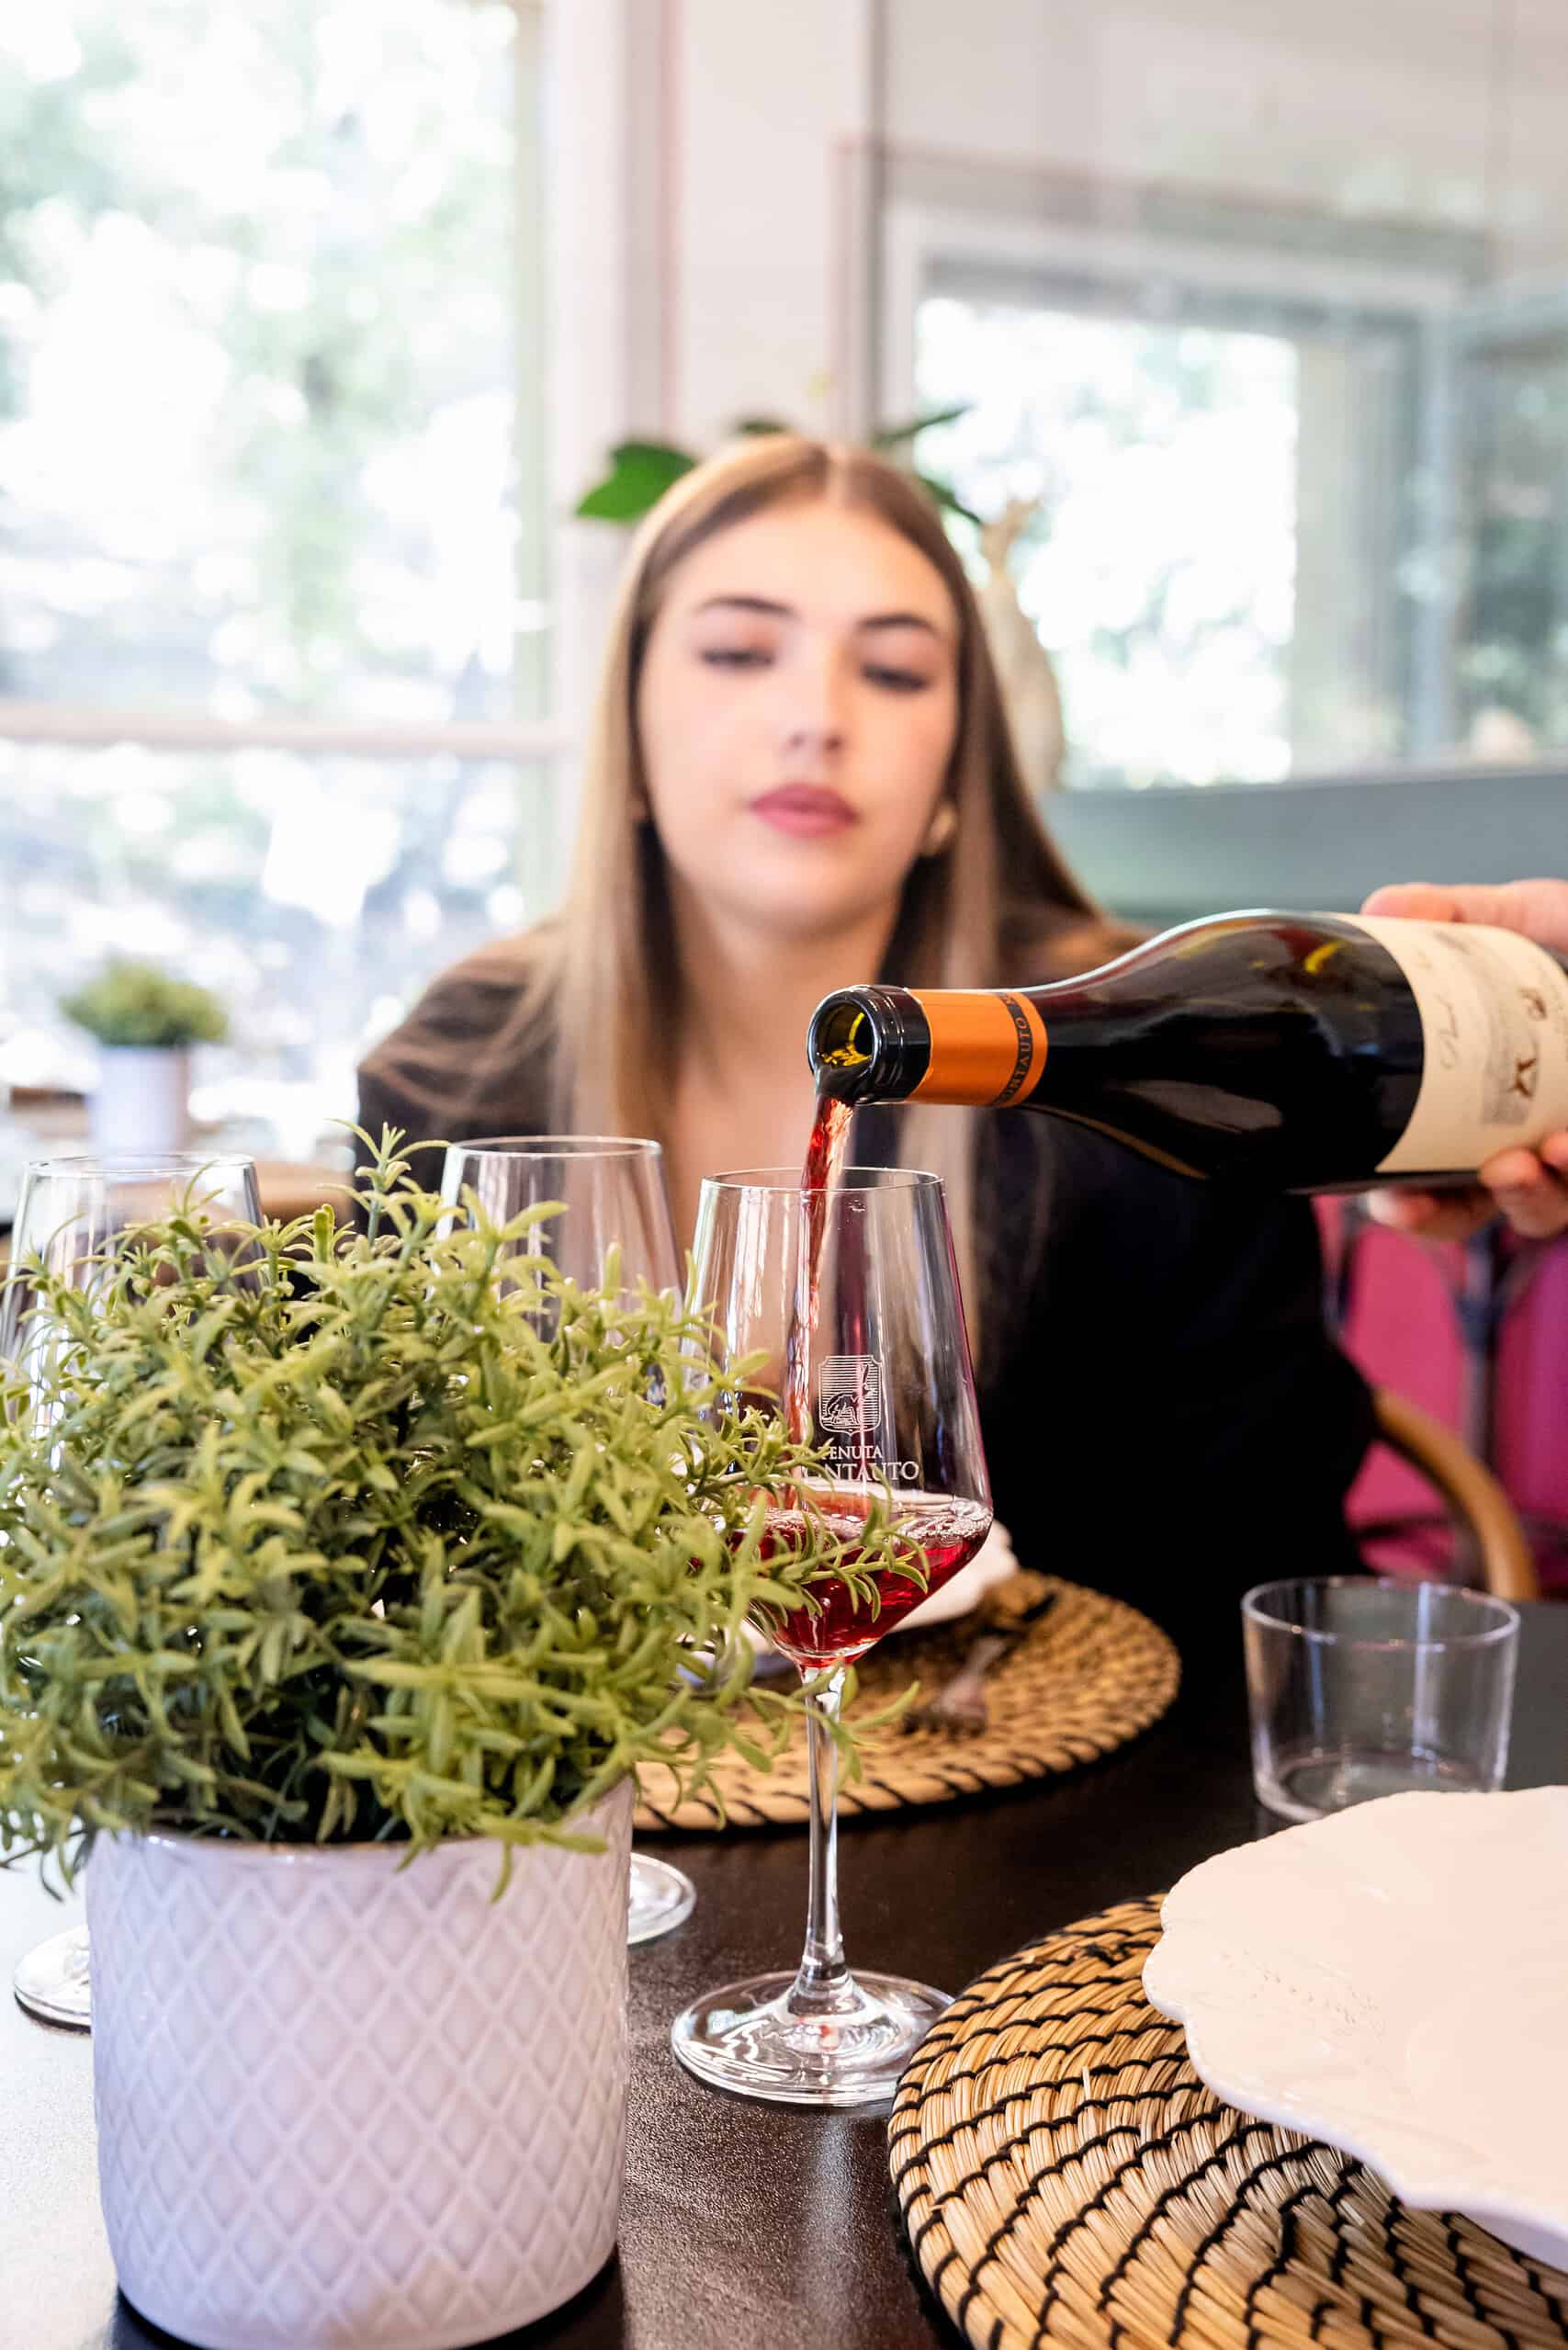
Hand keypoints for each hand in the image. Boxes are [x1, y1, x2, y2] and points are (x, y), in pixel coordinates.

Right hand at [1360, 880, 1567, 1241]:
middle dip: (1435, 1218)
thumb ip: (1471, 910)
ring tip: (1510, 1163)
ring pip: (1540, 1213)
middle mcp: (1540, 1133)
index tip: (1368, 1189)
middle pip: (1469, 1208)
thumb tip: (1383, 907)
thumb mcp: (1549, 917)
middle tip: (1408, 1202)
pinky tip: (1559, 1146)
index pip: (1430, 1161)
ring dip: (1518, 1199)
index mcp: (1502, 1093)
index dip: (1394, 1192)